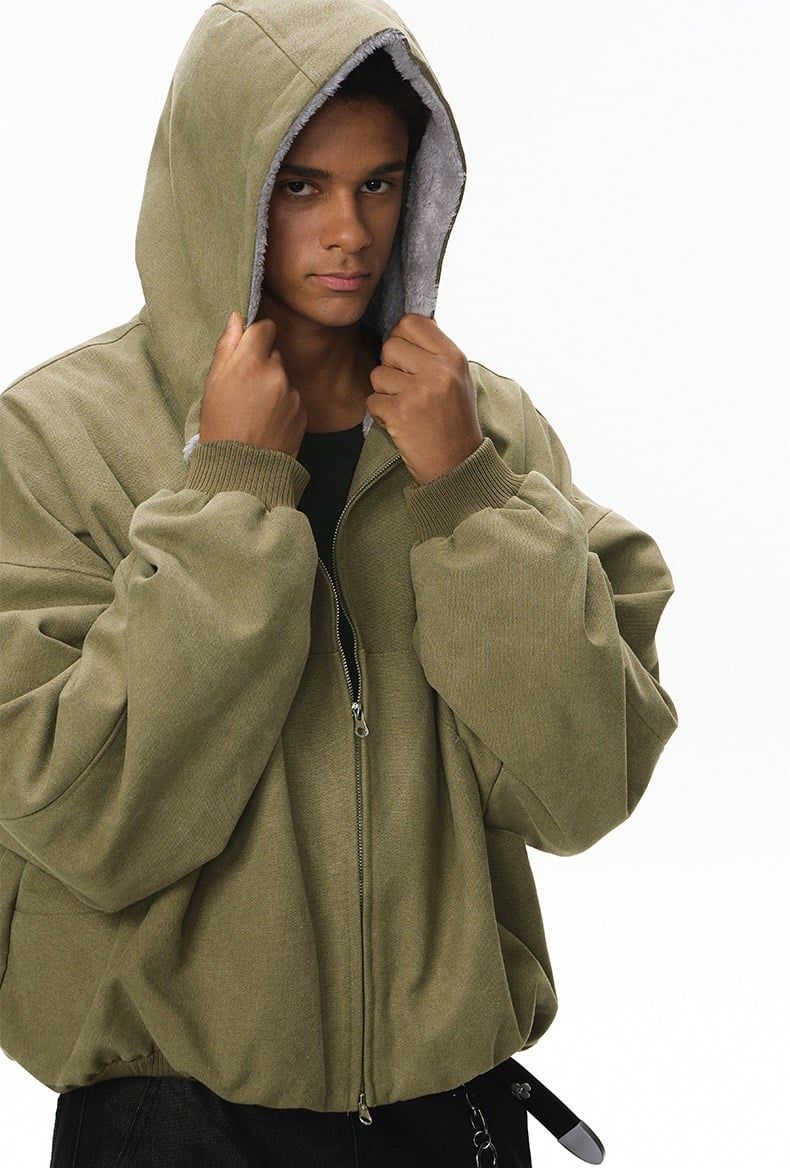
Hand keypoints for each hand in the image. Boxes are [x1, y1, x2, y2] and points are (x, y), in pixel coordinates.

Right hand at [198, 312, 307, 458]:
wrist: (242, 469)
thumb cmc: (220, 426)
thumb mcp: (213, 383)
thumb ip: (227, 346)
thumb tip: (236, 318)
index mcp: (250, 361)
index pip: (265, 327)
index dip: (256, 337)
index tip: (247, 351)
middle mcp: (276, 373)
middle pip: (275, 353)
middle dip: (262, 364)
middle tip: (245, 389)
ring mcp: (292, 393)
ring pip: (284, 377)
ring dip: (273, 386)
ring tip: (255, 410)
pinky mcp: (302, 412)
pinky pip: (293, 398)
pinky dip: (283, 405)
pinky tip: (268, 421)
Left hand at [365, 314, 483, 485]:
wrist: (458, 466)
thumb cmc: (454, 422)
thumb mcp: (458, 378)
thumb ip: (434, 352)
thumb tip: (405, 325)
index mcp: (453, 357)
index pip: (412, 322)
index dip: (401, 337)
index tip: (406, 357)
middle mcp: (438, 370)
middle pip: (390, 345)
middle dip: (391, 366)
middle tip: (407, 389)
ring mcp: (419, 391)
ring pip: (377, 374)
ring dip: (385, 393)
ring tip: (407, 409)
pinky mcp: (401, 412)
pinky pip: (372, 401)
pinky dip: (381, 415)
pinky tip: (401, 424)